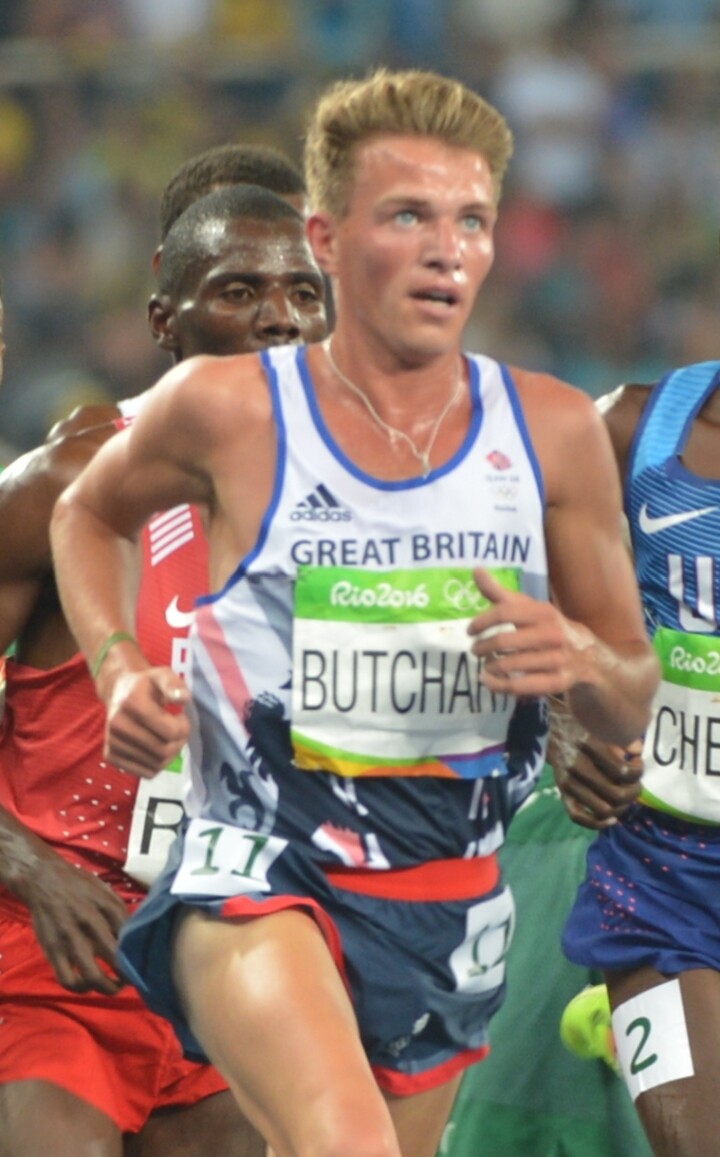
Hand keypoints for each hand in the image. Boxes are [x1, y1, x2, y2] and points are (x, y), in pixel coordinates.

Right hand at [13, 852, 128, 993]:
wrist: (44, 880)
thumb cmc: (80, 886)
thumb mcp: (106, 892)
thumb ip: (121, 914)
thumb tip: (137, 936)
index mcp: (108, 908)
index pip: (131, 938)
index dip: (140, 956)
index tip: (144, 965)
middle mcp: (91, 925)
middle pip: (116, 960)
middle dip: (129, 976)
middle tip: (131, 980)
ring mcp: (71, 940)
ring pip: (93, 977)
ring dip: (107, 988)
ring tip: (113, 987)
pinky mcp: (53, 951)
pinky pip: (68, 980)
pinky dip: (80, 988)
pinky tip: (87, 985)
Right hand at [102, 666, 190, 777]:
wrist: (119, 692)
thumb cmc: (147, 685)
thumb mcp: (162, 675)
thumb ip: (174, 685)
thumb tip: (183, 699)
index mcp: (132, 702)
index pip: (170, 732)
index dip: (183, 727)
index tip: (181, 717)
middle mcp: (117, 724)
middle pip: (163, 751)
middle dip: (179, 742)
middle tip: (178, 730)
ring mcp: (112, 742)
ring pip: (156, 764)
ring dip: (170, 754)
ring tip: (167, 738)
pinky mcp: (110, 757)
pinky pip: (146, 773)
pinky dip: (157, 764)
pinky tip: (155, 748)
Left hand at [468, 567, 591, 696]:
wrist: (588, 656)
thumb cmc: (548, 628)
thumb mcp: (529, 608)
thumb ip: (500, 593)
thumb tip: (476, 569)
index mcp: (543, 612)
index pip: (504, 613)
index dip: (482, 622)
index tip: (470, 631)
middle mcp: (553, 635)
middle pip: (503, 641)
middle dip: (482, 647)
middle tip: (475, 650)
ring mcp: (557, 660)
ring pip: (510, 665)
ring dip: (490, 666)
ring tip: (485, 665)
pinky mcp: (557, 682)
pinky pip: (520, 686)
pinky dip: (499, 685)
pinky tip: (489, 681)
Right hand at [551, 732, 642, 829]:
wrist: (552, 726)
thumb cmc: (581, 722)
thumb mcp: (602, 723)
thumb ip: (623, 737)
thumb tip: (637, 753)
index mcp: (588, 746)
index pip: (622, 772)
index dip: (638, 772)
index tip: (638, 763)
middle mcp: (577, 767)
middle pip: (616, 794)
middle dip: (634, 792)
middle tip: (636, 784)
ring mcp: (568, 782)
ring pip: (602, 809)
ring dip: (621, 808)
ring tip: (625, 796)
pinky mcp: (562, 792)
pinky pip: (578, 816)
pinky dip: (597, 823)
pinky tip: (611, 819)